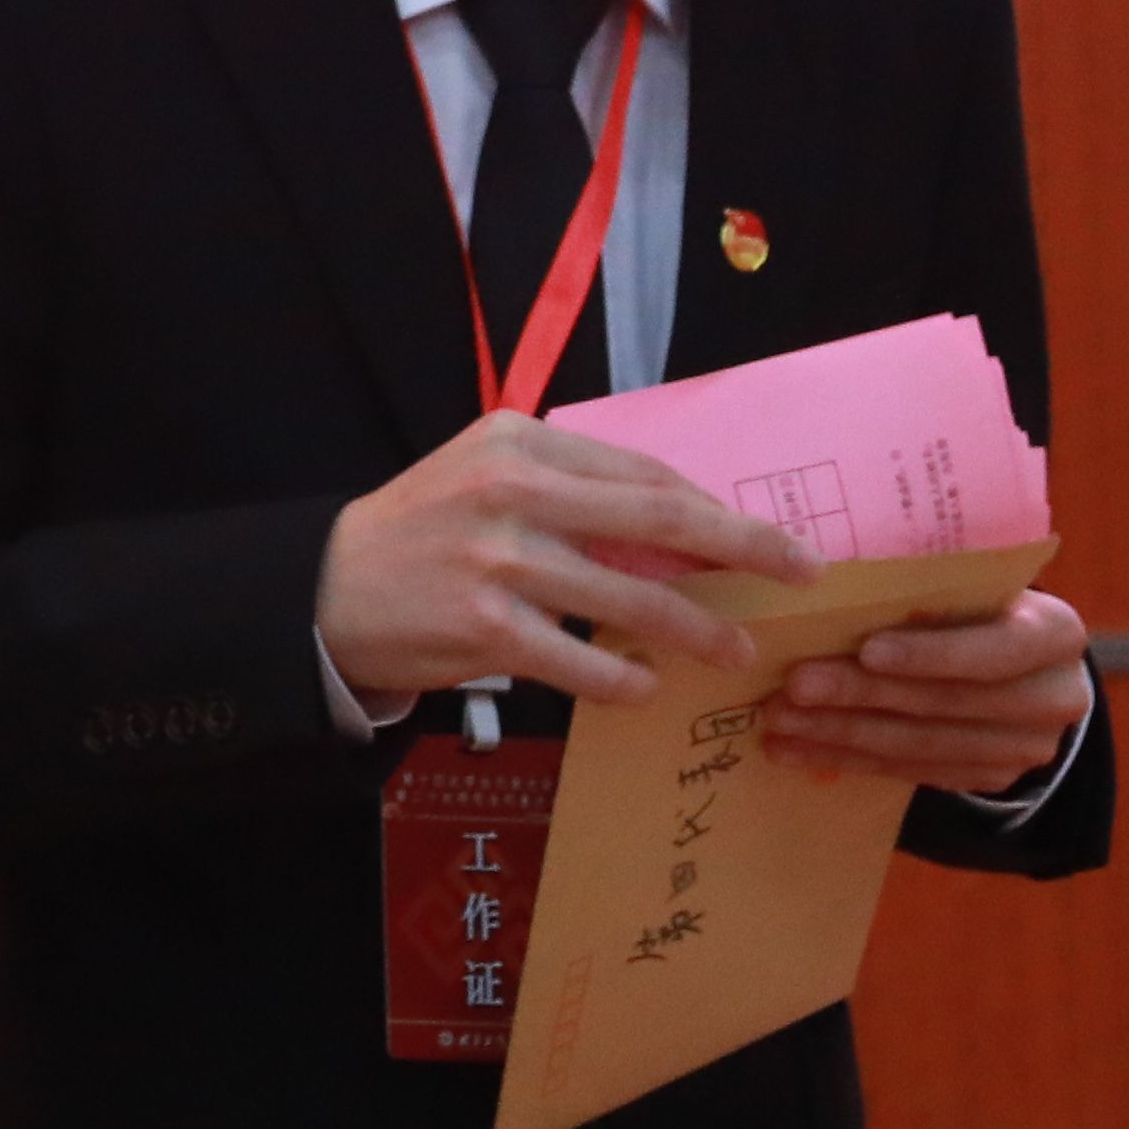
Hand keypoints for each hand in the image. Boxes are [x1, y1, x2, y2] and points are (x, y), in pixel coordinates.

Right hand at [318, 411, 823, 712]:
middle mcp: (513, 491)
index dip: (716, 507)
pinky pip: (584, 659)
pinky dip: (624, 678)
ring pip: (633, 596)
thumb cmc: (420, 533)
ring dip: (698, 629)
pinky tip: (646, 686)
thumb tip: (680, 527)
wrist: (326, 590)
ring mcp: (500, 559)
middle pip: (660, 516)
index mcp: (518, 442)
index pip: (644, 472)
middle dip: (745, 546)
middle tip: (802, 571)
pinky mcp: (487, 626)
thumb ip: (571, 491)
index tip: (769, 534)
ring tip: (737, 650)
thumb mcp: (486, 479)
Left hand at [772, 587, 1091, 789]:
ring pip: (922, 744)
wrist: (1016, 662)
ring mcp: (1026, 748)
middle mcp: (1056, 697)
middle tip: (794, 685)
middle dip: (862, 695)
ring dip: (841, 733)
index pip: (996, 650)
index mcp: (1056, 634)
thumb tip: (822, 572)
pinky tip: (794, 749)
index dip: (932, 654)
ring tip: (779, 720)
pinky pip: (912, 772)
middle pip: (946, 702)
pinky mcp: (991, 778)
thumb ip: (927, 587)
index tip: (866, 650)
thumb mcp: (968, 583)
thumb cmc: (973, 602)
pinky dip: (847, 758)